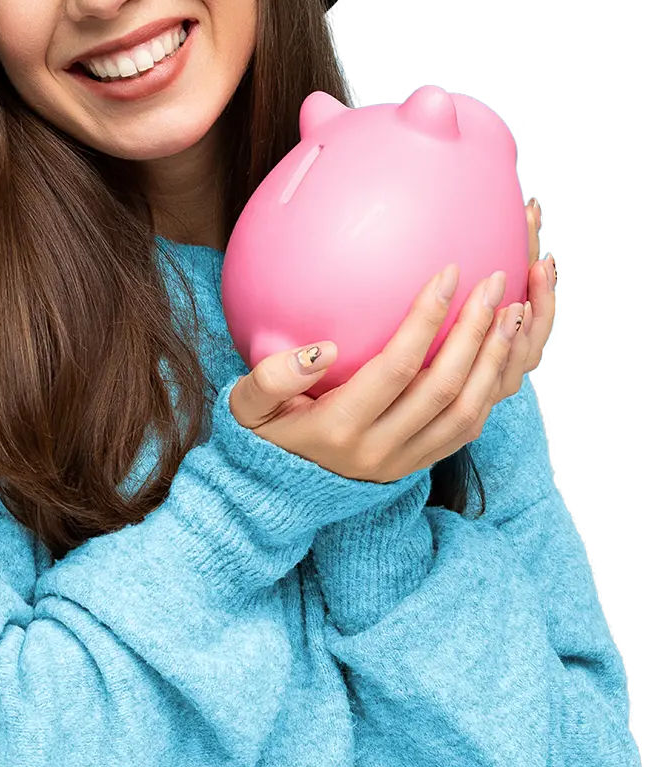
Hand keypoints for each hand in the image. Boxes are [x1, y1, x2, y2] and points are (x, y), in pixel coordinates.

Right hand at [229, 202, 557, 484]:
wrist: (280, 494)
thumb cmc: (264, 432)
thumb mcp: (248, 407)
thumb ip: (273, 376)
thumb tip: (323, 349)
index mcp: (340, 428)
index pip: (395, 369)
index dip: (425, 321)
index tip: (447, 272)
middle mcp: (381, 451)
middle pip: (444, 388)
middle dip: (476, 331)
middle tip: (496, 282)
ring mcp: (407, 461)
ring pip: (469, 411)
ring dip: (497, 359)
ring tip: (517, 309)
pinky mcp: (423, 464)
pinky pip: (471, 428)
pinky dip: (494, 386)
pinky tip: (504, 346)